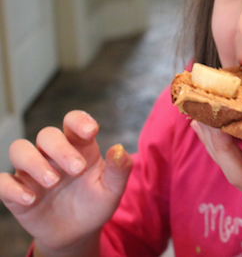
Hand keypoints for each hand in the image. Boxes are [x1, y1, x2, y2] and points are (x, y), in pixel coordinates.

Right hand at [0, 111, 132, 256]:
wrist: (78, 232)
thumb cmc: (95, 204)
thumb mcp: (113, 189)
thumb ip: (119, 169)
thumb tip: (119, 149)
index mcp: (79, 147)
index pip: (73, 122)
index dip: (79, 121)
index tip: (91, 131)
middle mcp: (53, 154)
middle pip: (47, 135)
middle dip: (61, 148)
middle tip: (77, 169)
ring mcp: (32, 171)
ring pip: (19, 149)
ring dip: (35, 163)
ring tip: (53, 182)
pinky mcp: (16, 191)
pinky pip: (3, 181)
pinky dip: (12, 188)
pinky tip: (30, 199)